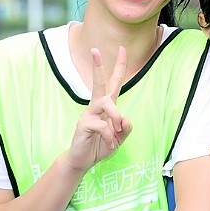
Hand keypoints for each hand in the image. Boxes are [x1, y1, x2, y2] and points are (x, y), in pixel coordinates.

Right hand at [67, 46, 132, 171]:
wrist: (84, 161)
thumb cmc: (101, 145)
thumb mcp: (120, 138)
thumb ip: (126, 128)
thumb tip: (125, 118)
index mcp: (107, 106)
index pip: (114, 83)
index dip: (119, 67)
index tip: (122, 49)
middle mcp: (97, 106)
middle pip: (99, 83)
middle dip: (97, 66)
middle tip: (94, 49)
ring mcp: (89, 114)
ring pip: (106, 103)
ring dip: (116, 116)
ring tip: (117, 131)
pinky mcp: (84, 124)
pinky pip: (103, 125)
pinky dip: (110, 136)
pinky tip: (109, 143)